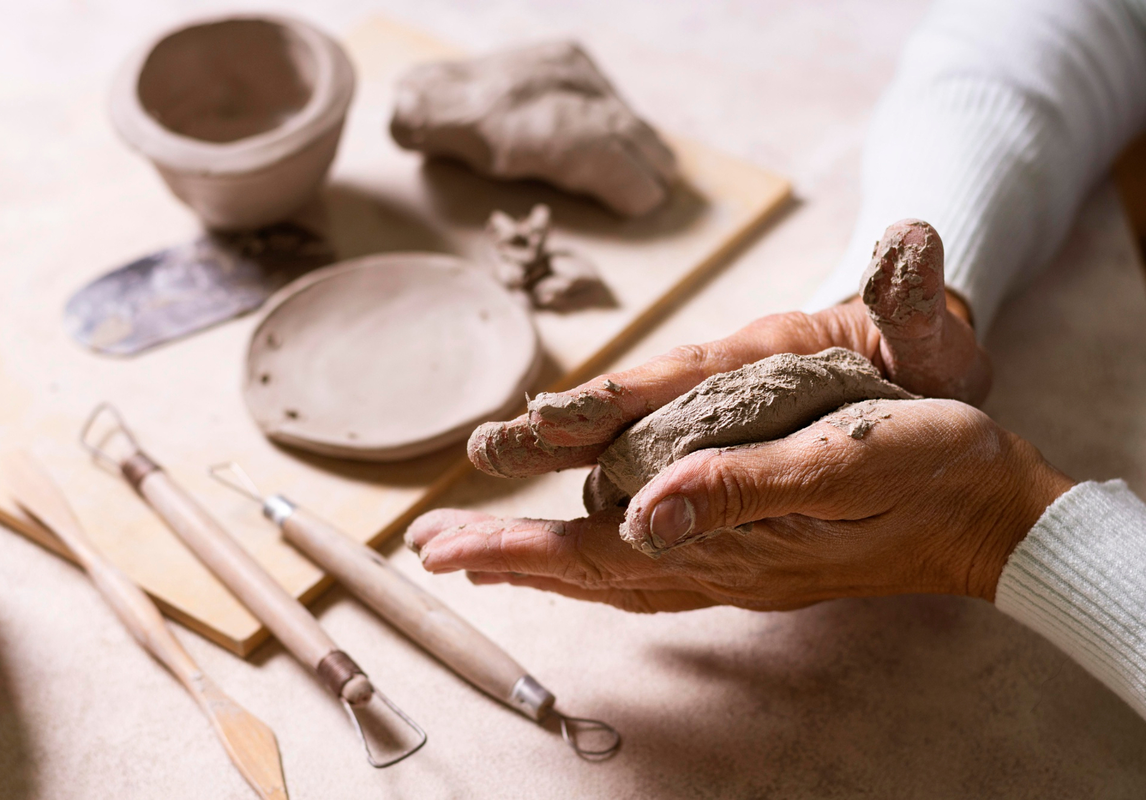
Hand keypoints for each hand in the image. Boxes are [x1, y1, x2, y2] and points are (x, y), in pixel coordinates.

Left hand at [409, 399, 1073, 610]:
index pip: (594, 554)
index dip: (516, 550)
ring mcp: (738, 565)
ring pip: (614, 574)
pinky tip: (590, 558)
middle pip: (588, 571)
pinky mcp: (757, 553)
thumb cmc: (924, 470)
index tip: (443, 547)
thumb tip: (642, 515)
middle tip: (434, 551)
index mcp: (729, 539)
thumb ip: (743, 488)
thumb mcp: (840, 462)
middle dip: (506, 560)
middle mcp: (720, 563)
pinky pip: (654, 569)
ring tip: (485, 554)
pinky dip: (602, 565)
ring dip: (544, 564)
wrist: (987, 510)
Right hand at [470, 219, 991, 478]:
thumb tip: (910, 240)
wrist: (923, 360)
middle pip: (623, 416)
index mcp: (759, 358)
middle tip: (481, 457)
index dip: (615, 400)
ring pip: (621, 453)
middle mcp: (718, 390)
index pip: (676, 377)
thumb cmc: (926, 352)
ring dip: (554, 479)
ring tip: (485, 517)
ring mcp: (710, 424)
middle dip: (552, 441)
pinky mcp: (713, 452)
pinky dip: (598, 511)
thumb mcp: (930, 333)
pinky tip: (555, 548)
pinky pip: (645, 482)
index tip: (550, 421)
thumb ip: (914, 298)